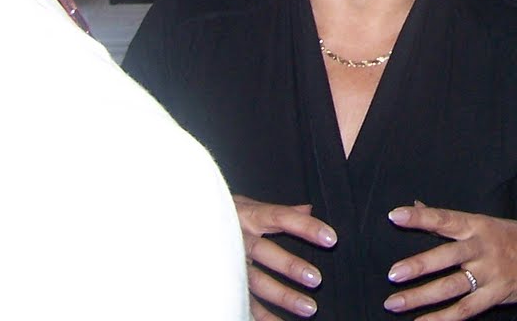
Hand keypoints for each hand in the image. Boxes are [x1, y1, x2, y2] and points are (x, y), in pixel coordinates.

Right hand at [233, 195, 337, 320]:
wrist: (185, 224)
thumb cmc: (223, 215)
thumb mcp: (249, 207)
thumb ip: (280, 211)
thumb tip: (308, 209)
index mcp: (249, 216)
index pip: (281, 217)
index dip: (306, 227)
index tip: (331, 238)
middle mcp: (238, 239)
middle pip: (266, 253)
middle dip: (291, 266)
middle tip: (317, 279)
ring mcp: (229, 263)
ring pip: (256, 282)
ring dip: (283, 296)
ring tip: (309, 308)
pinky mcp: (223, 283)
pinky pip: (243, 301)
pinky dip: (261, 316)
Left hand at [383, 202, 516, 320]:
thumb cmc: (513, 238)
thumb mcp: (486, 222)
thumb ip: (450, 219)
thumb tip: (416, 204)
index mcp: (479, 225)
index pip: (445, 219)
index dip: (420, 217)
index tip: (395, 215)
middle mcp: (483, 248)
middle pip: (447, 257)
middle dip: (419, 265)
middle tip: (393, 273)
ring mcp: (490, 273)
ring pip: (451, 286)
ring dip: (420, 297)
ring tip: (394, 303)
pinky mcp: (496, 294)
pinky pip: (465, 309)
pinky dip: (442, 319)